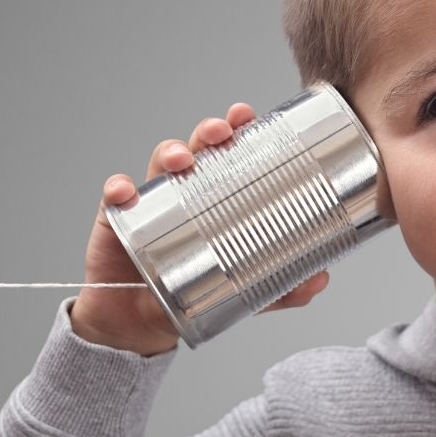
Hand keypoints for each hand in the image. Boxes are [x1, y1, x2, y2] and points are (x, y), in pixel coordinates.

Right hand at [70, 102, 330, 353]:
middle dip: (209, 131)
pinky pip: (115, 195)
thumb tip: (319, 279)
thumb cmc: (193, 291)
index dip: (237, 128)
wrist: (142, 320)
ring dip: (170, 151)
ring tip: (181, 161)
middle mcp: (186, 188)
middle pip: (198, 147)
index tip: (248, 116)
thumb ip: (281, 288)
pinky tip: (124, 192)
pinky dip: (118, 189)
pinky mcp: (118, 216)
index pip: (229, 153)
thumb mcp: (245, 293)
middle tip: (221, 133)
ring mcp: (152, 199)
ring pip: (160, 162)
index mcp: (216, 195)